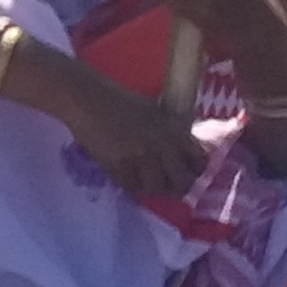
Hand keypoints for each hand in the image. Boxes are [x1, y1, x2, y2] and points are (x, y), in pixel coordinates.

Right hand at [61, 68, 209, 200]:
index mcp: (175, 130)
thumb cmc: (120, 100)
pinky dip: (130, 185)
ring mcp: (140, 156)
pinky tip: (126, 176)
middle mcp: (163, 145)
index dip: (194, 172)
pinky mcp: (118, 164)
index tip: (186, 174)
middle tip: (167, 186)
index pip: (199, 162)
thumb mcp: (156, 112)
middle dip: (176, 187)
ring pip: (156, 188)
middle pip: (181, 182)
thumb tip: (182, 156)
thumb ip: (172, 133)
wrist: (87, 98)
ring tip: (144, 182)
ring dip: (151, 188)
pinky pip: (130, 186)